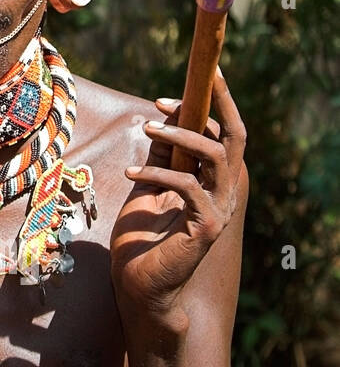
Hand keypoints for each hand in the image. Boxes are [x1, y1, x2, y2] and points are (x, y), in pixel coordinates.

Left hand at [110, 70, 246, 326]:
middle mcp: (222, 192)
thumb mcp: (148, 189)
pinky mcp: (206, 226)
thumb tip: (160, 126)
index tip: (190, 81)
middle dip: (221, 102)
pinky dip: (157, 174)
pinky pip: (188, 186)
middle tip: (197, 79)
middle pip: (236, 137)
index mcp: (211, 180)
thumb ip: (160, 161)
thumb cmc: (142, 240)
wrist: (140, 286)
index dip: (214, 104)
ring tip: (148, 128)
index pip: (225, 134)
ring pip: (216, 156)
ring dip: (181, 135)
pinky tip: (131, 174)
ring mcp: (218, 209)